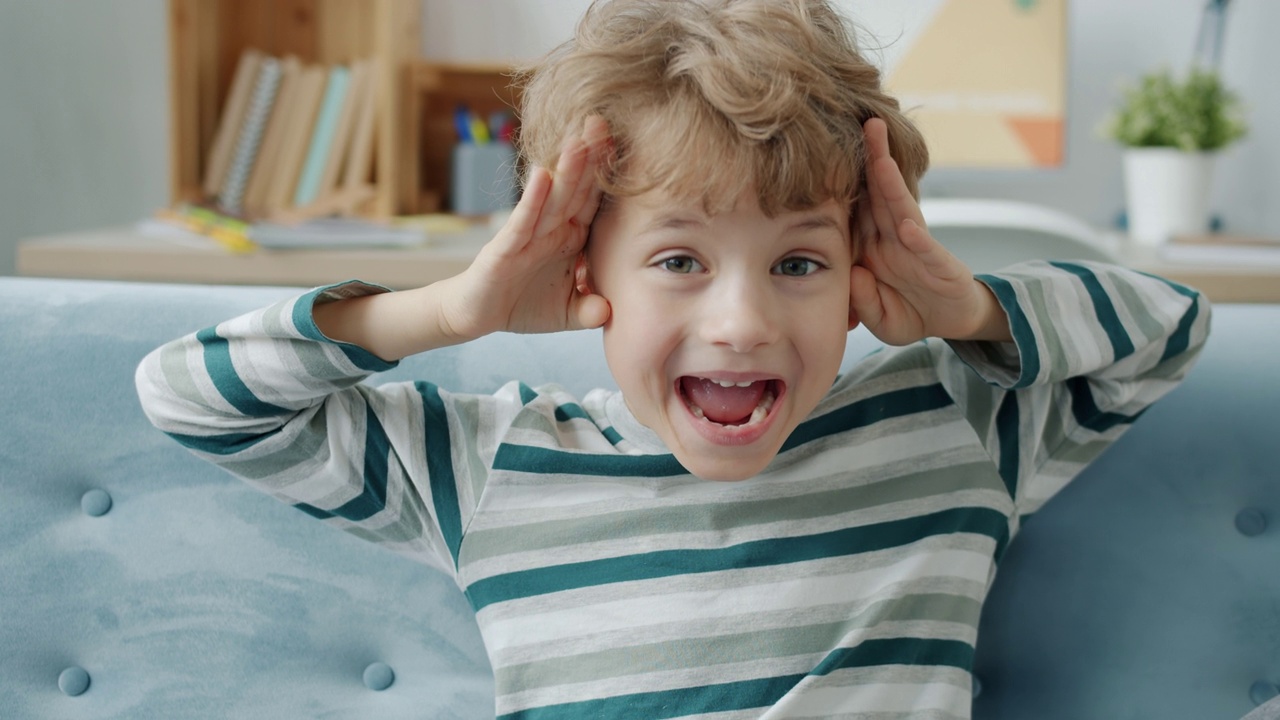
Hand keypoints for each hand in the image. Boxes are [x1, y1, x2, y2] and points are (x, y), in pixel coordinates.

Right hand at [438, 117, 612, 339]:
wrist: (476, 315)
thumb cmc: (522, 304)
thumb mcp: (566, 313)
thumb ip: (590, 311)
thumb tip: (609, 311)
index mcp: (570, 236)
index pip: (592, 201)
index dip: (607, 175)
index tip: (626, 146)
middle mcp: (551, 228)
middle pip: (575, 189)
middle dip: (589, 157)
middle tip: (603, 122)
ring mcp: (527, 235)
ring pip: (552, 198)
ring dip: (565, 170)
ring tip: (580, 140)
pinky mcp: (505, 247)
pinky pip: (522, 221)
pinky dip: (533, 200)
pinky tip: (543, 176)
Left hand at [850, 118, 1009, 344]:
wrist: (950, 322)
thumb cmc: (908, 312)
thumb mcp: (879, 316)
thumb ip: (863, 300)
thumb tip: (854, 274)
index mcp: (872, 245)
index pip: (854, 208)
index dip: (843, 182)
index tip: (826, 152)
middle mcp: (893, 238)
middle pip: (879, 194)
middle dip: (873, 159)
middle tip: (866, 124)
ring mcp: (918, 249)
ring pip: (902, 209)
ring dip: (893, 183)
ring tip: (882, 156)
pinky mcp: (941, 265)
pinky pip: (927, 250)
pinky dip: (918, 238)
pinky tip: (908, 225)